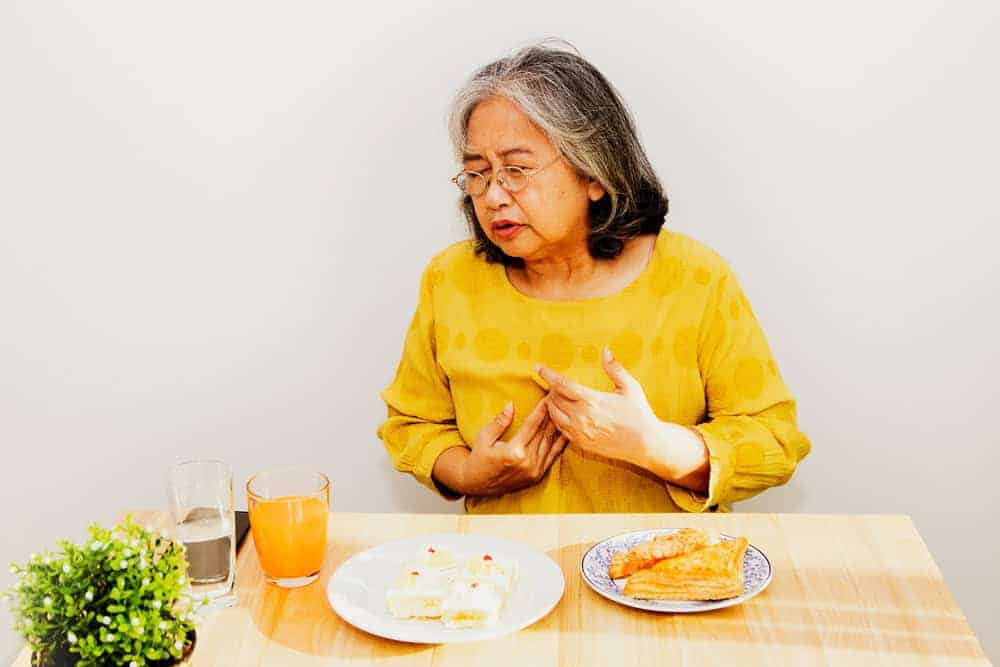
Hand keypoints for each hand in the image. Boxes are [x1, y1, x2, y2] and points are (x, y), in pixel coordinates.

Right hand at [458, 396, 568, 496]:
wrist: (478, 484)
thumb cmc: (479, 459)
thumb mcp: (484, 438)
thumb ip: (499, 422)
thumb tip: (510, 405)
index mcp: (514, 452)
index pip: (532, 425)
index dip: (542, 410)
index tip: (549, 397)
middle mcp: (527, 462)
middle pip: (544, 433)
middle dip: (552, 415)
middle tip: (559, 400)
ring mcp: (534, 471)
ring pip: (550, 444)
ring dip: (558, 427)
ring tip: (564, 412)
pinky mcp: (537, 476)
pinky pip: (552, 457)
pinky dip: (560, 444)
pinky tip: (566, 432)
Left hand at [536, 347, 659, 464]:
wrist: (645, 444)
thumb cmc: (639, 413)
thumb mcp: (630, 387)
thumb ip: (615, 368)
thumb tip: (605, 350)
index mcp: (591, 400)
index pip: (562, 384)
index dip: (548, 374)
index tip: (538, 367)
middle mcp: (581, 417)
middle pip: (554, 399)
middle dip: (551, 389)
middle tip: (554, 383)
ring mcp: (579, 432)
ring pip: (553, 415)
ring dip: (551, 404)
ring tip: (555, 397)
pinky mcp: (581, 443)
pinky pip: (560, 430)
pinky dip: (556, 419)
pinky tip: (561, 414)